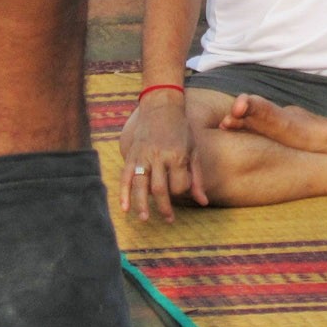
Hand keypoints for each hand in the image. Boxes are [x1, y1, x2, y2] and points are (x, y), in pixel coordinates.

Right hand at [118, 90, 208, 221]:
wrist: (161, 106)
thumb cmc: (181, 129)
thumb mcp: (194, 149)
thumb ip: (196, 176)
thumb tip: (203, 202)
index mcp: (177, 155)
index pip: (179, 184)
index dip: (181, 192)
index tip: (182, 191)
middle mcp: (158, 157)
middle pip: (159, 189)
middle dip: (164, 207)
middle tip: (169, 219)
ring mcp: (142, 156)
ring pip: (140, 186)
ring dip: (142, 205)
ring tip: (145, 218)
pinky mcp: (131, 155)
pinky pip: (125, 177)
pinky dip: (123, 194)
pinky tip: (124, 208)